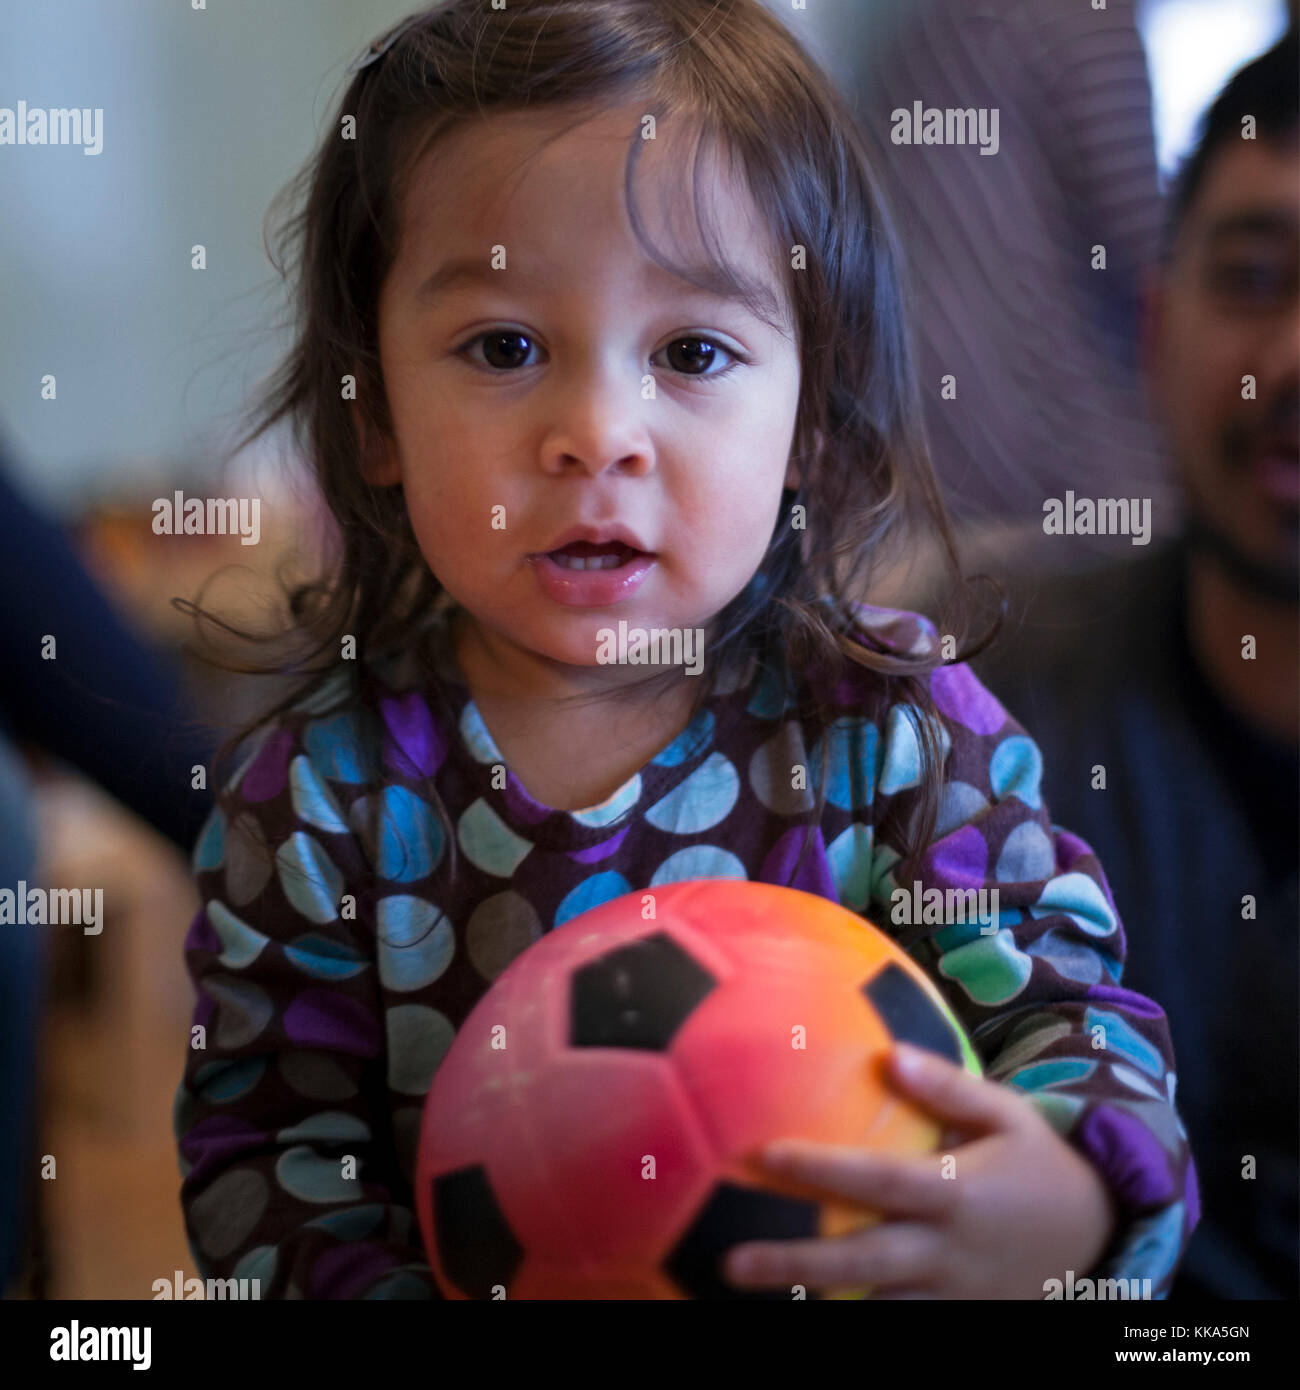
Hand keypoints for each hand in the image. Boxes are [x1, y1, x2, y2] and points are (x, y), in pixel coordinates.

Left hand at [723, 1042, 1118, 1297]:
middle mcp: (947, 1252)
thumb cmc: (1038, 1163)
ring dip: (816, 1303)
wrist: (1099, 1235)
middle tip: (732, 1263)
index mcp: (957, 1194)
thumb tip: (890, 1054)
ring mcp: (951, 1295)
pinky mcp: (956, 1319)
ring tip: (755, 1291)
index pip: (879, 1182)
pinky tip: (807, 1311)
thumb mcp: (1008, 1115)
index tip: (767, 1155)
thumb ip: (949, 1087)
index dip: (823, 1171)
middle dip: (796, 1266)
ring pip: (874, 1308)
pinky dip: (857, 1318)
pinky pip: (899, 1323)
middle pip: (862, 1263)